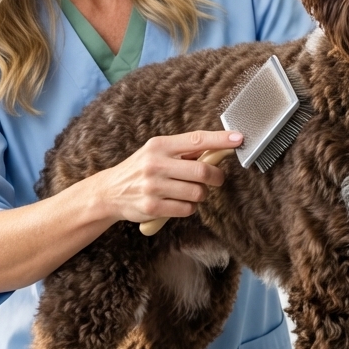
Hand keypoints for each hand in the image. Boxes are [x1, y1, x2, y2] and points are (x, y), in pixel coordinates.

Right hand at [96, 130, 242, 224]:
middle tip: (217, 178)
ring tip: (191, 191)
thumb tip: (217, 149)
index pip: (196, 140)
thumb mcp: (156, 152)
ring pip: (198, 192)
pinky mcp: (152, 207)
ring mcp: (153, 187)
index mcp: (159, 145)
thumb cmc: (140, 169)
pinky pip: (187, 209)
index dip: (220, 140)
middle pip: (203, 171)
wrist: (110, 192)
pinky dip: (190, 207)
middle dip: (216, 176)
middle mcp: (155, 164)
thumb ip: (183, 151)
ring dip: (201, 194)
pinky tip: (179, 202)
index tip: (238, 139)